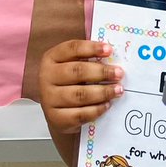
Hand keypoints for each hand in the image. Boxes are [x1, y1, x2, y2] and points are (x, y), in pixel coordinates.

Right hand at [39, 39, 123, 163]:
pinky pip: (80, 114)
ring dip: (102, 92)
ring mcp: (49, 99)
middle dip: (101, 72)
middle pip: (77, 71)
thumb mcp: (72, 65)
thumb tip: (112, 55)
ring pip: (79, 95)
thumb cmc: (69, 82)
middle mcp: (46, 77)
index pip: (72, 48)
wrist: (57, 110)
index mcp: (51, 58)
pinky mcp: (56, 118)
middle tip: (119, 73)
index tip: (109, 50)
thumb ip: (88, 59)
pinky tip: (107, 104)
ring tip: (118, 90)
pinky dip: (96, 109)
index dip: (91, 48)